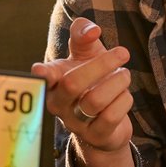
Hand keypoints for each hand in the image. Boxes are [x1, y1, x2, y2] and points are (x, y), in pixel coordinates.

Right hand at [32, 17, 134, 155]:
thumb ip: (82, 34)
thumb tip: (92, 30)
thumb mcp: (86, 53)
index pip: (43, 77)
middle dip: (101, 64)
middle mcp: (58, 104)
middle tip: (123, 52)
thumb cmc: (92, 79)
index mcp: (52, 82)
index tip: (40, 70)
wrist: (107, 119)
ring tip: (124, 74)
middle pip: (73, 84)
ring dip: (118, 82)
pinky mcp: (94, 136)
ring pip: (95, 100)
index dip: (42, 74)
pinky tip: (124, 95)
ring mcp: (75, 122)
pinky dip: (124, 100)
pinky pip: (110, 116)